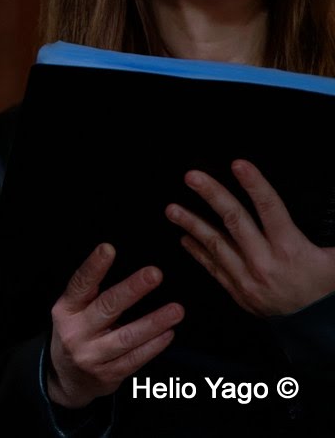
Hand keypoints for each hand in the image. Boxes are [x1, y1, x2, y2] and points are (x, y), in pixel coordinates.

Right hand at [45, 243, 182, 407]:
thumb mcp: (72, 312)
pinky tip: (169, 334)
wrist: (66, 378)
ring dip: (154, 322)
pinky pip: (135, 359)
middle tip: (155, 273)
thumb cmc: (77, 334)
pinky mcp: (107, 374)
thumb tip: (129, 273)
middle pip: (107, 307)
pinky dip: (154, 346)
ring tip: (177, 309)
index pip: (80, 284)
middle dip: (132, 289)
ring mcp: (91, 355)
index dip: (94, 266)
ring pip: (127, 337)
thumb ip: (92, 295)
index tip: (108, 248)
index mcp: (66, 310)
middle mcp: (75, 331)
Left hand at [168, 159, 334, 315]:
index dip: (255, 185)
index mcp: (291, 249)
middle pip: (235, 221)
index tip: (239, 164)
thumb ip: (331, 237)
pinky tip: (184, 237)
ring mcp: (247, 278)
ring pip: (215, 244)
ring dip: (191, 223)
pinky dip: (197, 251)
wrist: (314, 326)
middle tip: (191, 177)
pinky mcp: (237, 291)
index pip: (271, 209)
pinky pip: (213, 267)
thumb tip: (334, 210)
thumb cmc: (325, 288)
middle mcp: (266, 262)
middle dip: (212, 195)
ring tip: (172, 209)